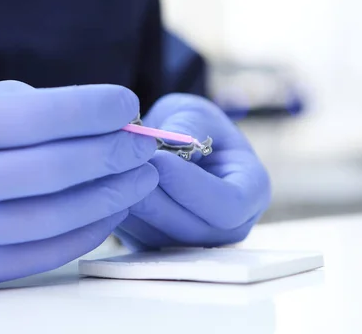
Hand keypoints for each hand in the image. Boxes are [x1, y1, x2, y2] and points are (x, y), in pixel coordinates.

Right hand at [0, 81, 158, 294]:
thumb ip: (15, 109)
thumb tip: (96, 118)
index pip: (34, 115)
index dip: (92, 108)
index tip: (129, 103)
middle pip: (53, 169)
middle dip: (113, 153)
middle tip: (145, 144)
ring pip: (54, 217)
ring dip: (112, 196)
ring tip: (142, 178)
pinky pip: (41, 255)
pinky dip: (88, 232)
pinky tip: (112, 211)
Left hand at [114, 94, 270, 249]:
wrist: (174, 145)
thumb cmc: (193, 125)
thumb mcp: (195, 113)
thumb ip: (188, 126)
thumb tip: (170, 146)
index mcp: (252, 191)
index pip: (229, 206)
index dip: (192, 187)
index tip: (160, 160)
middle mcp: (229, 227)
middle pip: (190, 229)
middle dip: (155, 196)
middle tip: (124, 163)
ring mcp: (195, 244)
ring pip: (158, 238)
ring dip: (133, 204)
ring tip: (115, 169)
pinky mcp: (160, 249)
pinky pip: (136, 240)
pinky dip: (119, 213)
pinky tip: (110, 184)